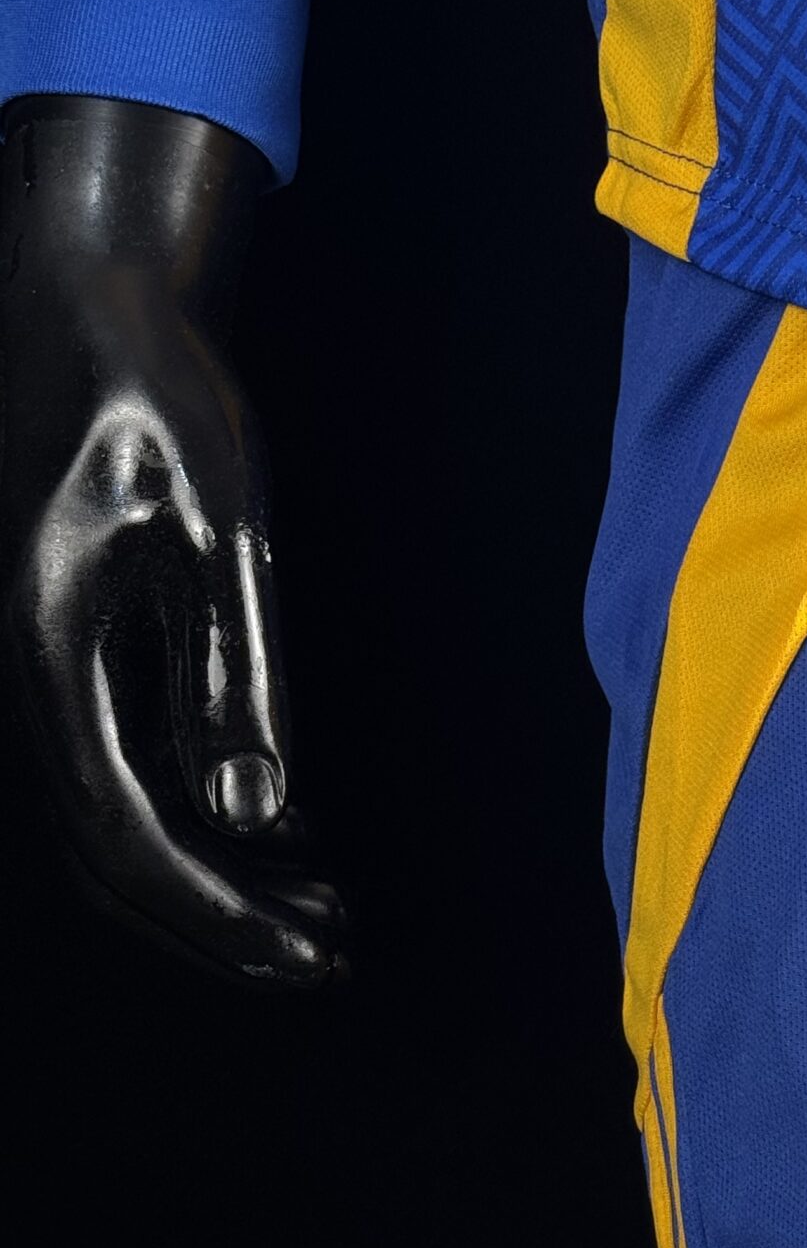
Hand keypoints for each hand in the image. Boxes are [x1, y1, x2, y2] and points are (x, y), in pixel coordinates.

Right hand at [1, 97, 343, 984]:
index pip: (127, 832)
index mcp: (51, 650)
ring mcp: (46, 662)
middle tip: (332, 955)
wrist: (91, 292)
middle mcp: (33, 671)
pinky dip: (202, 816)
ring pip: (113, 818)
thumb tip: (261, 816)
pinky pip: (122, 765)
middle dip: (218, 920)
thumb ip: (237, 671)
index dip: (218, 912)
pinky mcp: (74, 643)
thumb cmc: (161, 391)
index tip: (313, 955)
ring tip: (326, 911)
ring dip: (215, 876)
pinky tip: (285, 832)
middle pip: (108, 853)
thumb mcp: (226, 524)